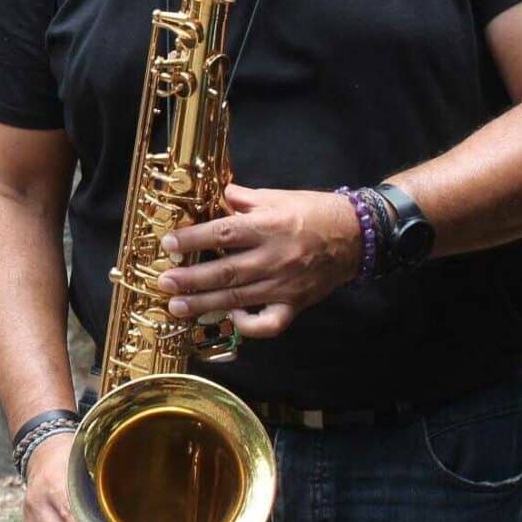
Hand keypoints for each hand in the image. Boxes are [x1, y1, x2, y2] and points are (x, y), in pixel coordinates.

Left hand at [156, 184, 361, 337]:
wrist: (358, 235)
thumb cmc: (314, 212)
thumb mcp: (277, 196)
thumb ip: (244, 198)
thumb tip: (215, 195)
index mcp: (269, 227)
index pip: (224, 234)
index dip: (193, 239)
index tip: (169, 244)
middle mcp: (275, 258)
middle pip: (226, 272)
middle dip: (191, 279)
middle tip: (164, 282)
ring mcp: (285, 286)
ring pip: (239, 299)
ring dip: (205, 304)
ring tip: (177, 306)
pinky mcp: (296, 305)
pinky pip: (270, 324)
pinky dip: (248, 326)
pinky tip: (230, 319)